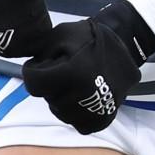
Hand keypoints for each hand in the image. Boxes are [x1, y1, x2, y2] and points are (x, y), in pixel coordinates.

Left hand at [22, 0, 154, 133]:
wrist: (123, 46)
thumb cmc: (89, 37)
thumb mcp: (61, 33)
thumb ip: (42, 51)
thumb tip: (31, 69)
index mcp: (74, 72)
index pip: (34, 83)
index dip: (32, 72)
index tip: (37, 66)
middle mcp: (85, 96)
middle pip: (47, 97)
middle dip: (48, 83)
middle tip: (61, 68)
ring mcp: (95, 111)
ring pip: (60, 111)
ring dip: (60, 97)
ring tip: (72, 79)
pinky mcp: (102, 120)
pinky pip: (75, 121)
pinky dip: (74, 110)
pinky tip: (79, 93)